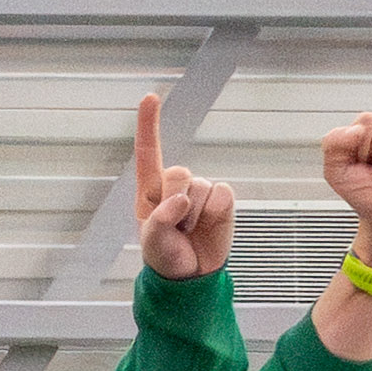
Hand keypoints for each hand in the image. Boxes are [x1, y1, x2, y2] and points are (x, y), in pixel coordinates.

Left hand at [130, 90, 235, 279]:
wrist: (191, 274)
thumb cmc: (164, 256)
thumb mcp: (151, 243)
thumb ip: (159, 221)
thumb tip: (180, 200)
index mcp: (149, 190)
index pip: (148, 151)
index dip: (149, 124)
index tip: (151, 96)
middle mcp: (175, 185)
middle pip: (178, 173)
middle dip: (175, 201)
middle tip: (174, 227)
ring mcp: (200, 190)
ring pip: (200, 187)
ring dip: (194, 215)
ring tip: (189, 232)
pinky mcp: (222, 198)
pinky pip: (222, 196)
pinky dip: (215, 215)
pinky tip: (207, 227)